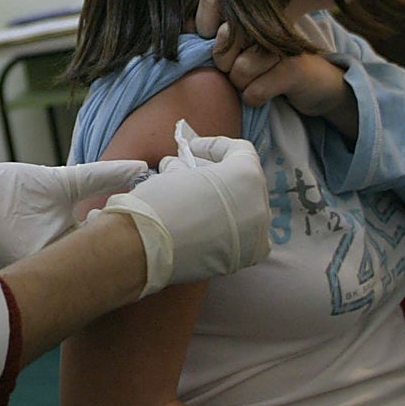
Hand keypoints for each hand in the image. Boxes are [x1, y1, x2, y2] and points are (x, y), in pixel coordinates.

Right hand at [0, 153, 148, 266]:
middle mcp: (54, 276)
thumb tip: (141, 169)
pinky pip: (73, 259)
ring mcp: (46, 274)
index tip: (162, 222)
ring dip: (106, 243)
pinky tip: (100, 229)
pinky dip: (87, 246)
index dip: (137, 235)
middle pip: (104, 263)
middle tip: (154, 223)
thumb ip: (102, 176)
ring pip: (89, 261)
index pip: (110, 255)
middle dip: (126, 243)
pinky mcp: (40, 266)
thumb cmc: (3, 190)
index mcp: (61, 262)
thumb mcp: (58, 180)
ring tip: (132, 223)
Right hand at [90, 133, 270, 295]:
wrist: (144, 249)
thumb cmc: (159, 203)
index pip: (239, 150)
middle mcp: (260, 206)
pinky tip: (195, 225)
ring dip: (219, 201)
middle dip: (216, 174)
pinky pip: (237, 235)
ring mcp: (255, 237)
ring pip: (242, 210)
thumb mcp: (173, 173)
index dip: (212, 145)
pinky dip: (220, 226)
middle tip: (189, 172)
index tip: (190, 149)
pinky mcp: (243, 260)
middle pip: (244, 182)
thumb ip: (186, 168)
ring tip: (189, 200)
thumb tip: (181, 169)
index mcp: (247, 178)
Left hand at [195, 0, 354, 120]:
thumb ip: (208, 37)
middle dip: (224, 65)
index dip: (204, 25)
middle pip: (222, 41)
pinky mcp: (294, 68)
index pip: (210, 1)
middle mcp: (264, 22)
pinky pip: (255, 91)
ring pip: (238, 71)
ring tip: (256, 79)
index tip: (211, 38)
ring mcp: (281, 44)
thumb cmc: (265, 67)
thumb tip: (181, 31)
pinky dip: (255, 98)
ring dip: (241, 85)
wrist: (316, 84)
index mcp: (246, 12)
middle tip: (239, 68)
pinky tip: (267, 92)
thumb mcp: (236, 50)